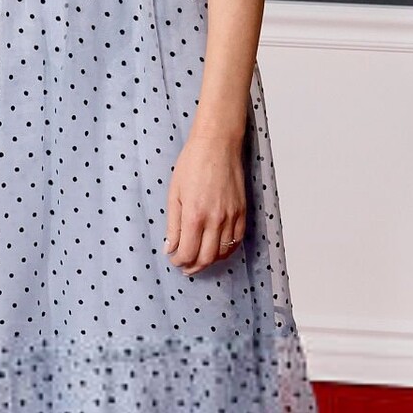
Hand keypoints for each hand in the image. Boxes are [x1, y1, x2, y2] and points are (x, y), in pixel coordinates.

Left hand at [164, 127, 246, 274]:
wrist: (217, 145)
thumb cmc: (193, 163)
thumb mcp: (174, 193)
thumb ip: (173, 225)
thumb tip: (170, 247)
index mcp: (194, 215)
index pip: (188, 253)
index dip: (179, 261)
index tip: (173, 258)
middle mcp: (215, 219)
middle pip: (206, 258)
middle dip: (193, 267)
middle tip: (184, 266)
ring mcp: (232, 216)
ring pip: (223, 253)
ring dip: (209, 261)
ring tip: (199, 260)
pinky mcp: (242, 212)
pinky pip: (236, 241)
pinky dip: (226, 251)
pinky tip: (217, 250)